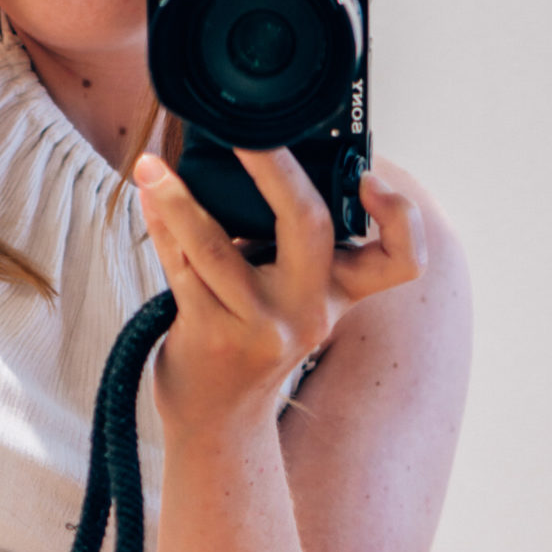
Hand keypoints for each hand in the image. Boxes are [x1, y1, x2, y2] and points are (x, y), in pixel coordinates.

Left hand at [133, 147, 425, 428]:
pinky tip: (148, 198)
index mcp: (339, 293)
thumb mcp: (295, 298)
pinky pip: (181, 267)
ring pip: (216, 246)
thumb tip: (258, 154)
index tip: (372, 179)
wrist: (219, 418)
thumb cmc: (253, 337)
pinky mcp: (213, 338)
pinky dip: (161, 227)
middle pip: (312, 226)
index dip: (403, 217)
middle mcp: (309, 312)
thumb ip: (293, 243)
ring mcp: (261, 328)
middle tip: (245, 133)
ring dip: (179, 201)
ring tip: (153, 166)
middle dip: (275, 170)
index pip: (403, 261)